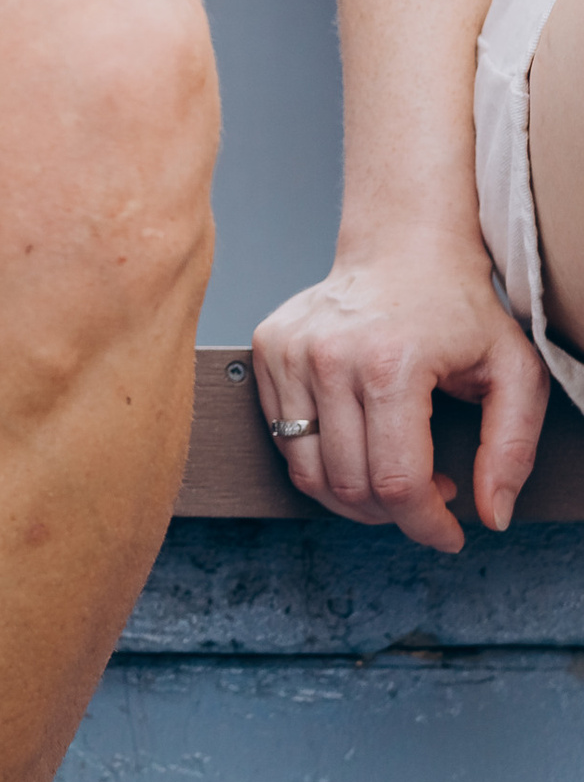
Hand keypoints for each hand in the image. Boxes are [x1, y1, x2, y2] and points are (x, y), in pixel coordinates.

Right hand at [251, 238, 549, 551]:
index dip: (427, 525)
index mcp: (391, 363)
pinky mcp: (266, 351)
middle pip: (350, 485)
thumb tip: (490, 517)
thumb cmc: (462, 310)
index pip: (398, 482)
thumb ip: (511, 449)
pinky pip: (284, 440)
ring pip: (309, 472)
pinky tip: (361, 443)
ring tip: (394, 474)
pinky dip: (323, 461)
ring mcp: (289, 353)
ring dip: (354, 496)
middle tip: (430, 493)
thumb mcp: (515, 374)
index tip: (450, 534)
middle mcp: (329, 358)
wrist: (404, 247)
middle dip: (395, 513)